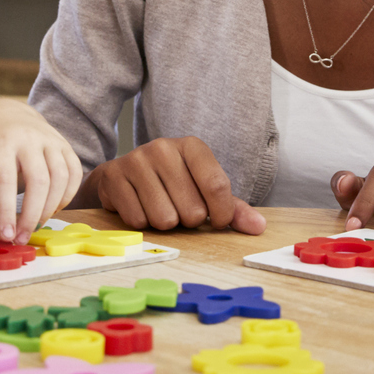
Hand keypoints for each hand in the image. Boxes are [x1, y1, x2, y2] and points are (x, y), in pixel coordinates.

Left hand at [0, 99, 82, 243]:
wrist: (5, 113)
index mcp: (2, 142)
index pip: (6, 180)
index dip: (7, 211)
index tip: (5, 235)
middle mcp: (29, 138)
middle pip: (38, 181)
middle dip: (32, 215)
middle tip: (21, 238)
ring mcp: (51, 139)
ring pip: (60, 178)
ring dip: (50, 208)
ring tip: (35, 226)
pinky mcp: (65, 144)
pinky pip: (74, 173)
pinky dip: (67, 196)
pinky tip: (52, 210)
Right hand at [85, 136, 265, 233]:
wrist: (122, 177)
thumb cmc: (171, 185)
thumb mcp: (203, 191)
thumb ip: (233, 208)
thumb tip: (259, 227)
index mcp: (192, 146)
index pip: (217, 186)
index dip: (222, 214)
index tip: (217, 221)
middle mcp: (164, 147)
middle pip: (192, 209)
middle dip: (188, 220)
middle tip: (179, 208)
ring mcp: (136, 160)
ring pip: (164, 219)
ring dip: (165, 224)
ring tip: (159, 208)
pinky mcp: (114, 177)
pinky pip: (138, 221)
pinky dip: (142, 223)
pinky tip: (139, 207)